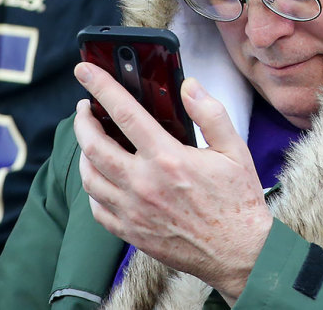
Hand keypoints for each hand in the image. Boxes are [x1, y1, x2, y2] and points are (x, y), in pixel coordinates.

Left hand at [73, 63, 271, 304]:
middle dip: (83, 121)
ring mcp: (133, 211)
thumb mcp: (234, 149)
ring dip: (84, 153)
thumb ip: (210, 113)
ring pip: (89, 177)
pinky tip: (103, 178)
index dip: (102, 87)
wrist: (239, 251)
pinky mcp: (130, 232)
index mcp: (168, 159)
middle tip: (86, 108)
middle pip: (94, 146)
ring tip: (92, 140)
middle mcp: (143, 184)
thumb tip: (188, 86)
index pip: (125, 113)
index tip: (86, 71)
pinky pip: (96, 208)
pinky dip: (93, 188)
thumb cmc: (238, 200)